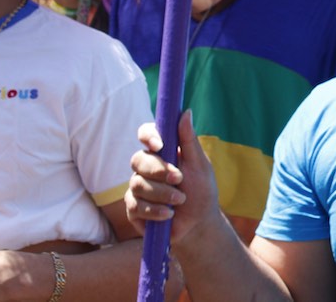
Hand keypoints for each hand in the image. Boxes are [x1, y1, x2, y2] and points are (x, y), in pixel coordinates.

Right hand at [126, 111, 222, 247]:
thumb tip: (186, 112)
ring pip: (137, 184)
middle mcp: (146, 166)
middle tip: (179, 179)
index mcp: (162, 151)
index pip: (146, 134)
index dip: (148, 136)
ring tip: (180, 199)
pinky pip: (135, 205)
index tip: (159, 145)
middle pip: (138, 160)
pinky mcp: (133, 208)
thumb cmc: (202, 191)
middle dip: (159, 170)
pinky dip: (155, 210)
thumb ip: (189, 141)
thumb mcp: (200, 166)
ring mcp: (137, 187)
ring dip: (162, 193)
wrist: (198, 224)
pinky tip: (168, 215)